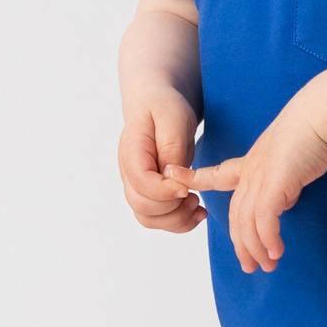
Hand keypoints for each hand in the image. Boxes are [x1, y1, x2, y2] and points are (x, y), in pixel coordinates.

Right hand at [116, 89, 204, 234]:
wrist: (156, 105)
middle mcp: (129, 173)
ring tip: (197, 205)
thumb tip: (174, 179)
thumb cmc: (164, 107)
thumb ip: (172, 149)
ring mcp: (136, 186)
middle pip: (142, 207)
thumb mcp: (172, 119)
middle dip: (173, 208)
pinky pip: (158, 219)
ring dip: (176, 219)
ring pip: (149, 219)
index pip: (141, 183)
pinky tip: (196, 211)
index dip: (165, 191)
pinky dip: (178, 222)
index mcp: (131, 152)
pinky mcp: (149, 194)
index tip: (187, 187)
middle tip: (195, 197)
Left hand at [171, 101, 326, 273]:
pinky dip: (269, 239)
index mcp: (249, 164)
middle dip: (241, 244)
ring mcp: (260, 177)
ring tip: (267, 267)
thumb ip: (282, 181)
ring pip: (248, 222)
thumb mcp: (290, 161)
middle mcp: (250, 172)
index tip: (172, 176)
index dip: (193, 177)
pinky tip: (276, 252)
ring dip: (257, 248)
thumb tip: (284, 199)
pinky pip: (265, 219)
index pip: (215, 174)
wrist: (322, 115)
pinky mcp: (275, 183)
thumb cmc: (312, 132)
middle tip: (250, 267)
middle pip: (236, 215)